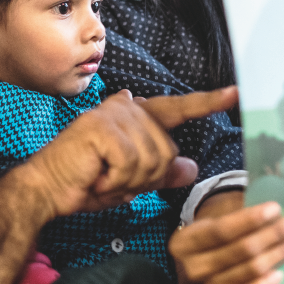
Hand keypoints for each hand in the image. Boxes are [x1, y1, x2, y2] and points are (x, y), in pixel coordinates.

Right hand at [27, 86, 238, 215]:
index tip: (236, 94)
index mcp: (132, 115)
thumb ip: (161, 172)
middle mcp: (124, 107)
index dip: (207, 103)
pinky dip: (116, 180)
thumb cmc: (85, 182)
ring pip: (153, 160)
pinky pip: (133, 164)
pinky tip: (97, 175)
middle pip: (168, 151)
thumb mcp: (130, 180)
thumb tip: (191, 167)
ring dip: (129, 181)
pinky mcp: (102, 128)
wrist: (47, 188)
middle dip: (146, 178)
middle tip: (113, 178)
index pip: (176, 108)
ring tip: (102, 176)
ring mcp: (113, 114)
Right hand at [169, 200, 283, 283]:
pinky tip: (280, 272)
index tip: (275, 208)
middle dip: (272, 234)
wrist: (194, 264)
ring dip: (277, 254)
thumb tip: (270, 209)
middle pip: (240, 250)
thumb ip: (234, 213)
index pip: (221, 230)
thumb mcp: (209, 220)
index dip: (250, 219)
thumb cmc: (208, 236)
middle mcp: (193, 266)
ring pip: (250, 270)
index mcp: (184, 241)